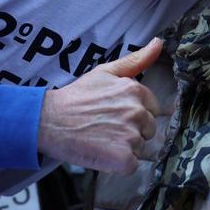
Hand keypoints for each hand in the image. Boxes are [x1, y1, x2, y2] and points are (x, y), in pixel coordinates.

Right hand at [36, 39, 161, 173]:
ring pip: (140, 148)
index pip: (152, 110)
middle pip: (149, 130)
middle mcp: (137, 112)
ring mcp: (131, 136)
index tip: (114, 115)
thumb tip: (159, 43)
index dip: (134, 116)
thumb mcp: (105, 72)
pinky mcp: (123, 158)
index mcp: (136, 91)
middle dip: (132, 132)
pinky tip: (102, 154)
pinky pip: (131, 166)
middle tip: (106, 128)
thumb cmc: (76, 97)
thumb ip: (135, 60)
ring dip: (124, 148)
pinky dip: (118, 165)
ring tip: (101, 140)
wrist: (50, 121)